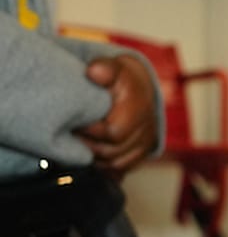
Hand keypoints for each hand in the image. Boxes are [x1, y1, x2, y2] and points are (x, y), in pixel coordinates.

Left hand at [79, 54, 160, 174]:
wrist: (138, 87)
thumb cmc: (121, 78)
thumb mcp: (113, 67)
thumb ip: (104, 68)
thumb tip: (94, 72)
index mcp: (140, 108)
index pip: (113, 133)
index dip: (90, 131)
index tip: (75, 122)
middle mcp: (148, 129)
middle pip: (112, 152)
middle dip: (87, 146)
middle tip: (71, 135)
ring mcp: (146, 143)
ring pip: (115, 164)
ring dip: (93, 157)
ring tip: (79, 144)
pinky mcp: (143, 154)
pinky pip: (120, 169)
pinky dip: (103, 165)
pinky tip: (91, 152)